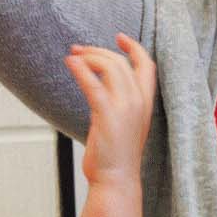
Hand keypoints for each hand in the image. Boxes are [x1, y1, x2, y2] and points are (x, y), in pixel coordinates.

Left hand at [67, 35, 154, 188]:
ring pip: (109, 67)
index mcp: (145, 104)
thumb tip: (97, 86)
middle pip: (122, 62)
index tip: (119, 37)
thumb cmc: (116, 156)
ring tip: (73, 57)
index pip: (146, 66)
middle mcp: (138, 102)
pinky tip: (69, 63)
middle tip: (79, 50)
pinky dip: (80, 69)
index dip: (134, 48)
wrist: (116, 179)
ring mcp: (125, 108)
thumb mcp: (123, 123)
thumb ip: (117, 103)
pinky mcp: (107, 114)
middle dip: (99, 51)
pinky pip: (93, 83)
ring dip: (89, 57)